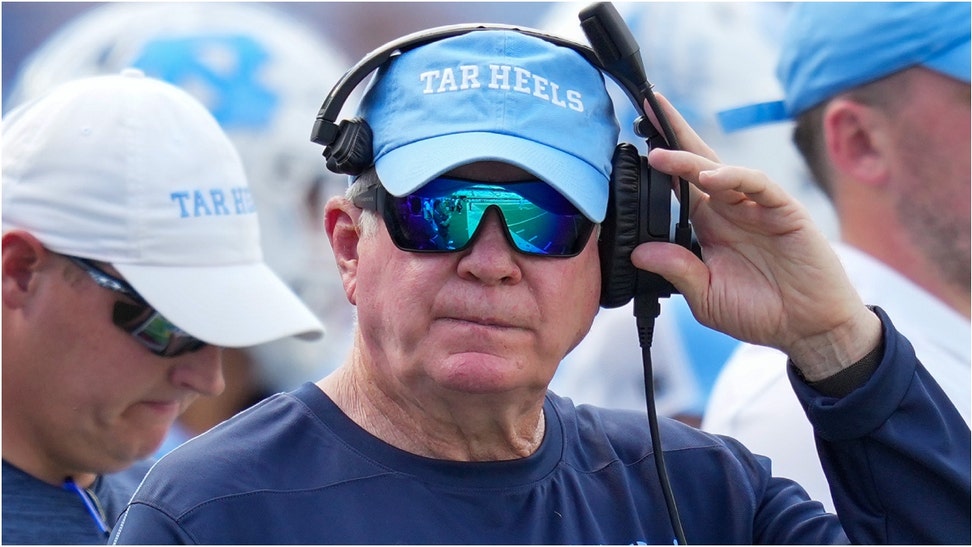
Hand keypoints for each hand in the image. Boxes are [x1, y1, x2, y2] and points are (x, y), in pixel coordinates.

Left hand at [634, 94, 880, 379]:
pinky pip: (758, 185)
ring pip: (721, 170)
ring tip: (660, 155)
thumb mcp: (706, 296)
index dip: (658, 162)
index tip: (630, 140)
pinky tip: (710, 178)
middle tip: (645, 108)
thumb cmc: (758, 312)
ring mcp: (757, 207)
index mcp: (708, 226)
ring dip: (690, 159)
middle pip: (696, 164)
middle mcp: (730, 209)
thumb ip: (677, 271)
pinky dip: (734, 177)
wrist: (808, 328)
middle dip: (672, 135)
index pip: (677, 186)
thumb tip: (639, 253)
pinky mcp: (784, 211)